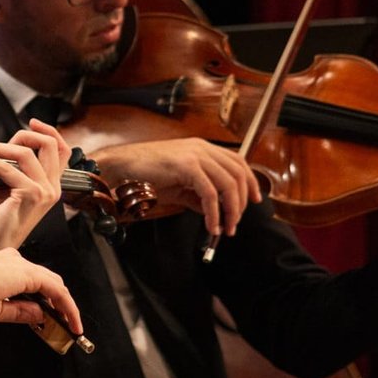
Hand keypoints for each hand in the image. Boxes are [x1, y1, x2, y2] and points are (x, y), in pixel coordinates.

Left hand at [0, 121, 69, 249]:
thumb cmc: (0, 221)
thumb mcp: (11, 189)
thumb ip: (14, 170)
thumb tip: (0, 147)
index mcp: (52, 186)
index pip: (63, 151)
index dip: (50, 131)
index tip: (32, 122)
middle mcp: (53, 188)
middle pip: (49, 144)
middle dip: (23, 135)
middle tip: (1, 143)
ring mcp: (44, 192)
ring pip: (27, 152)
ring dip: (1, 146)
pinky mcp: (30, 195)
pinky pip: (7, 168)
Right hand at [0, 248, 82, 335]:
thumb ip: (20, 311)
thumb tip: (40, 316)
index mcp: (4, 266)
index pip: (33, 283)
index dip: (45, 301)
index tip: (50, 319)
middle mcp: (15, 261)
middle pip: (47, 282)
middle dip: (59, 304)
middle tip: (66, 324)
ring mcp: (23, 266)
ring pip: (55, 285)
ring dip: (66, 307)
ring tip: (72, 326)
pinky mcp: (29, 274)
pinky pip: (56, 291)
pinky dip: (66, 306)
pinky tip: (70, 320)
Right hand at [90, 138, 261, 236]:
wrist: (122, 167)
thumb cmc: (146, 174)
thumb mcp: (179, 185)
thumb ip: (198, 195)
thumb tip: (214, 211)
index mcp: (202, 148)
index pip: (237, 161)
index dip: (251, 181)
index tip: (254, 201)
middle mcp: (202, 148)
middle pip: (237, 174)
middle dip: (242, 202)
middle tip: (236, 222)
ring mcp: (195, 155)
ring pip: (228, 184)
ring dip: (231, 210)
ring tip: (226, 228)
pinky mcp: (187, 166)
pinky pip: (209, 193)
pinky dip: (214, 213)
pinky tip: (211, 225)